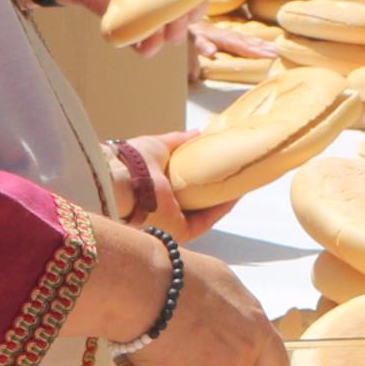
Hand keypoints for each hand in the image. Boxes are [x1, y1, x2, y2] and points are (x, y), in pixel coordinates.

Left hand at [113, 133, 233, 238]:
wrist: (123, 181)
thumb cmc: (133, 163)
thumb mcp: (159, 145)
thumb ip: (178, 141)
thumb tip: (198, 132)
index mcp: (155, 191)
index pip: (183, 187)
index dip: (201, 176)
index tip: (219, 164)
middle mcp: (162, 210)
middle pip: (195, 202)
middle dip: (214, 190)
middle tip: (234, 174)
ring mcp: (171, 224)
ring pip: (204, 213)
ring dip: (223, 199)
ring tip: (241, 182)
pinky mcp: (180, 232)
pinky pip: (206, 220)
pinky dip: (221, 208)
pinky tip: (235, 194)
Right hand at [122, 247, 285, 365]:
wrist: (140, 290)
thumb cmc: (179, 277)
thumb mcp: (223, 282)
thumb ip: (238, 312)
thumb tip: (234, 321)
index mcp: (256, 333)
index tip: (245, 362)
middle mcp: (238, 363)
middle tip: (188, 342)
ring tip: (163, 340)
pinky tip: (146, 351)